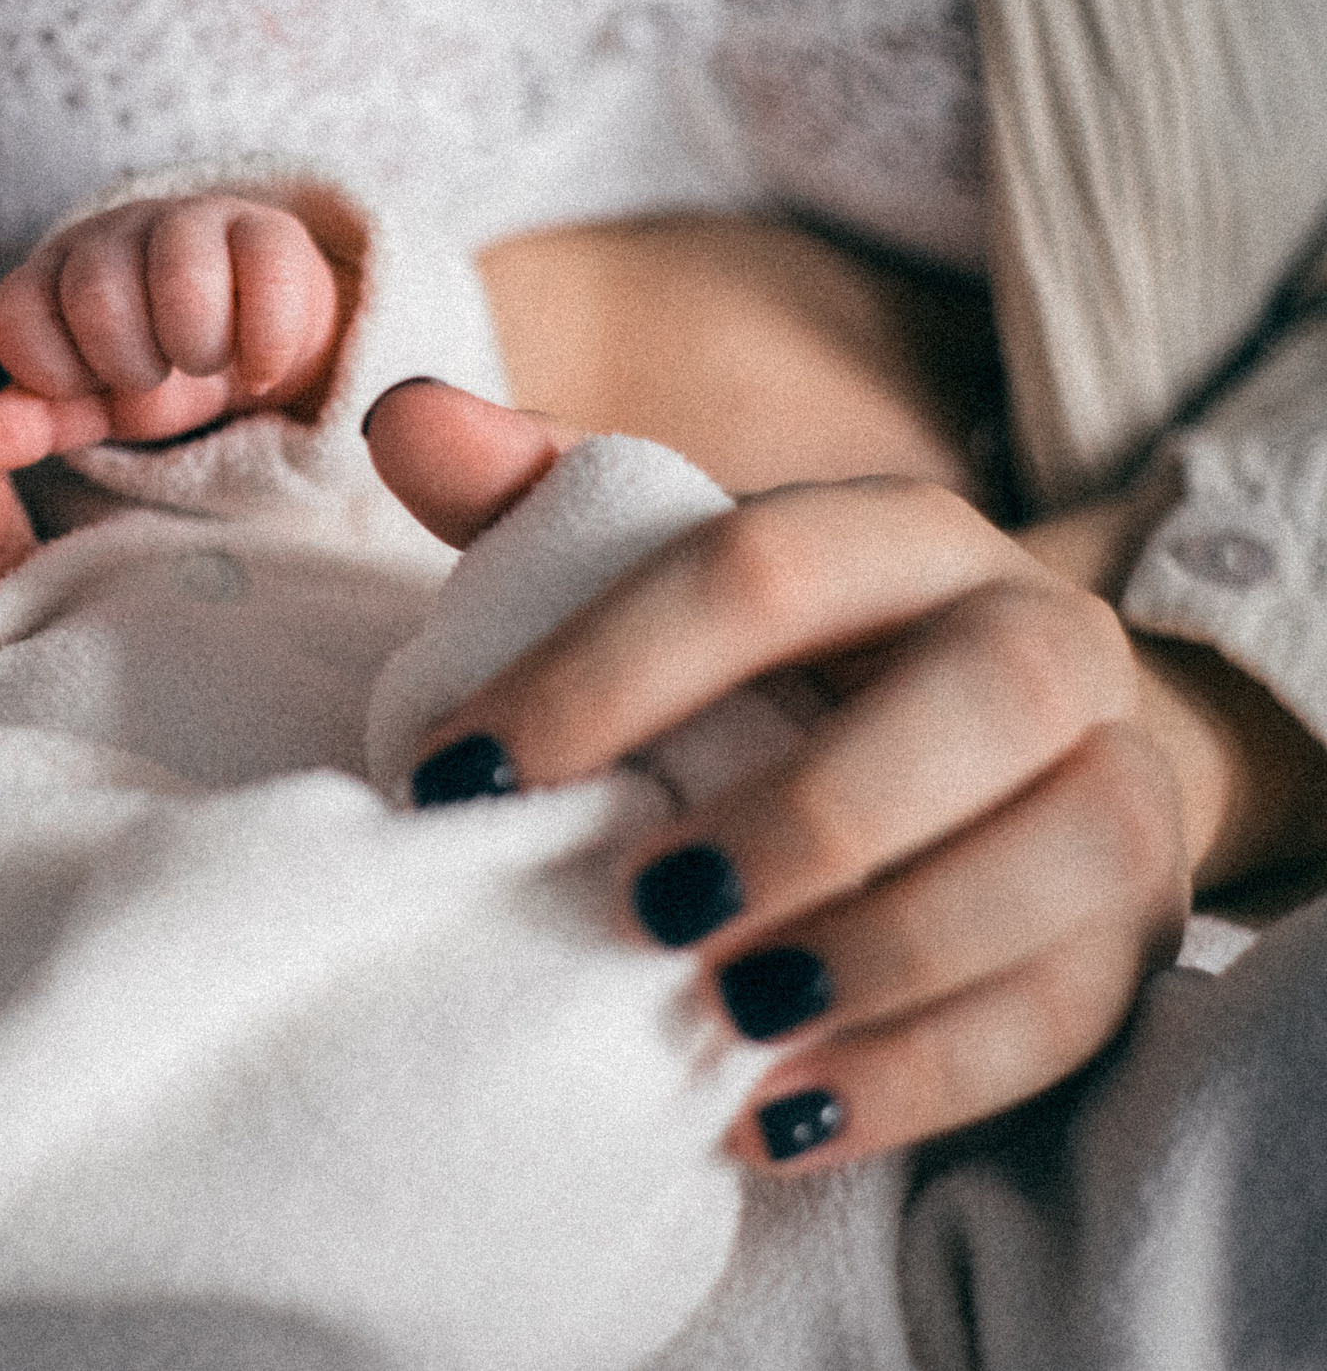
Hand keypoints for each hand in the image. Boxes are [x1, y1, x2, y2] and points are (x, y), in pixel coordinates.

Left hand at [0, 194, 342, 469]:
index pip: (14, 316)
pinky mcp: (267, 230)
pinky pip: (266, 276)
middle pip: (97, 298)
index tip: (91, 388)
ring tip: (204, 362)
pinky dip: (263, 346)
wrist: (250, 347)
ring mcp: (190, 220)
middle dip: (130, 366)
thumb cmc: (155, 372)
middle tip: (154, 375)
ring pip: (182, 278)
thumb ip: (37, 418)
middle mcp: (113, 233)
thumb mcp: (92, 406)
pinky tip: (258, 367)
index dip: (53, 375)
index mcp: (52, 273)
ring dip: (197, 350)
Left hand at [372, 380, 1201, 1171]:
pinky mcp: (1134, 940)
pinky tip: (781, 1115)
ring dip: (886, 947)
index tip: (462, 774)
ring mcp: (1119, 788)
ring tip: (725, 1012)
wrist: (992, 768)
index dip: (608, 668)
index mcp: (906, 537)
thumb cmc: (784, 672)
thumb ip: (536, 498)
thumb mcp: (667, 576)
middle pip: (980, 693)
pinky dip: (926, 1075)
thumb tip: (403, 421)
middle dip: (811, 809)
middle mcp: (1045, 639)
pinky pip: (1073, 1012)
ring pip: (1066, 852)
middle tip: (645, 903)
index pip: (767, 565)